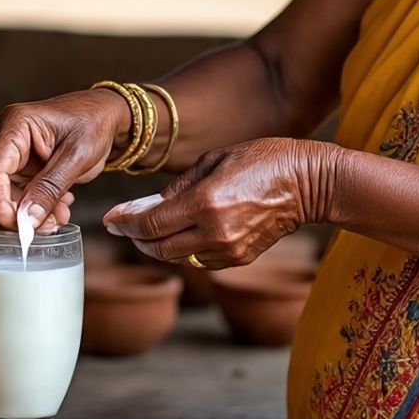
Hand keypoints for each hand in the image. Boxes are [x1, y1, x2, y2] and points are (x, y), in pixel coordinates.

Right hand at [0, 90, 126, 232]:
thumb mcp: (77, 156)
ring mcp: (7, 154)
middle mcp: (3, 137)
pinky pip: (15, 198)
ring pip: (2, 198)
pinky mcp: (16, 168)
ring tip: (58, 218)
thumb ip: (51, 188)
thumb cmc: (93, 123)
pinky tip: (58, 210)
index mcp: (14, 124)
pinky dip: (34, 210)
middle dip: (16, 214)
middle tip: (46, 228)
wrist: (104, 117)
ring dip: (28, 215)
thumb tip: (27, 220)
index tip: (18, 227)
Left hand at [101, 138, 338, 268]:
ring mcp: (228, 250)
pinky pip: (199, 260)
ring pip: (177, 258)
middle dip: (135, 238)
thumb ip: (178, 186)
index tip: (110, 219)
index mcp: (205, 202)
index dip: (124, 223)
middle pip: (157, 247)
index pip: (150, 223)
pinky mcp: (240, 259)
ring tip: (147, 230)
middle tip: (123, 226)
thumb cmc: (262, 159)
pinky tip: (180, 234)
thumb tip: (147, 206)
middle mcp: (214, 232)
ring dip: (157, 246)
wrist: (308, 183)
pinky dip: (183, 249)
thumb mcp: (215, 159)